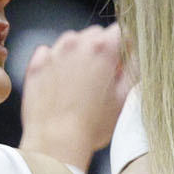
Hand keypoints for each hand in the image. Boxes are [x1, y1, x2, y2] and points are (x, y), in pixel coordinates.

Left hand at [20, 24, 128, 173]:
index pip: (122, 30)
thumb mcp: (124, 98)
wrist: (54, 143)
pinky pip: (50, 53)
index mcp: (103, 49)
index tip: (124, 62)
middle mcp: (77, 44)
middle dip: (102, 50)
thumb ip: (134, 69)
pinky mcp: (37, 65)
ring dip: (79, 55)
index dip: (126, 46)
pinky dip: (58, 63)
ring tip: (81, 83)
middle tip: (104, 77)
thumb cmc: (92, 126)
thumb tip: (136, 55)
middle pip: (96, 34)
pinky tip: (62, 85)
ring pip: (72, 41)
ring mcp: (54, 53)